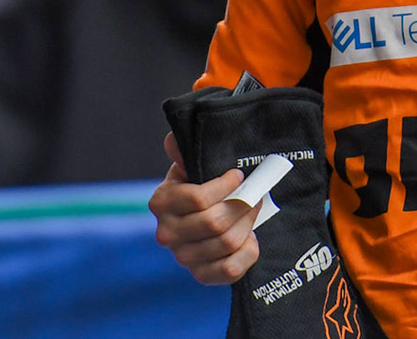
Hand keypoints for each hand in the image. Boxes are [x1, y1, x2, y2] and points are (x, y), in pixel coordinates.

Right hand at [149, 132, 261, 285]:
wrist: (202, 218)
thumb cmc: (199, 186)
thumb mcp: (190, 165)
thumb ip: (184, 151)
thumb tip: (173, 142)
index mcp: (161, 202)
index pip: (199, 198)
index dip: (226, 186)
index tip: (238, 176)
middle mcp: (167, 233)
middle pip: (215, 222)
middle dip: (242, 204)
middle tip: (255, 194)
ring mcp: (183, 257)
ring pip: (227, 243)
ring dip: (247, 224)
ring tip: (253, 210)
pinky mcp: (202, 275)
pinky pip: (230, 269)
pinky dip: (247, 252)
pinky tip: (249, 239)